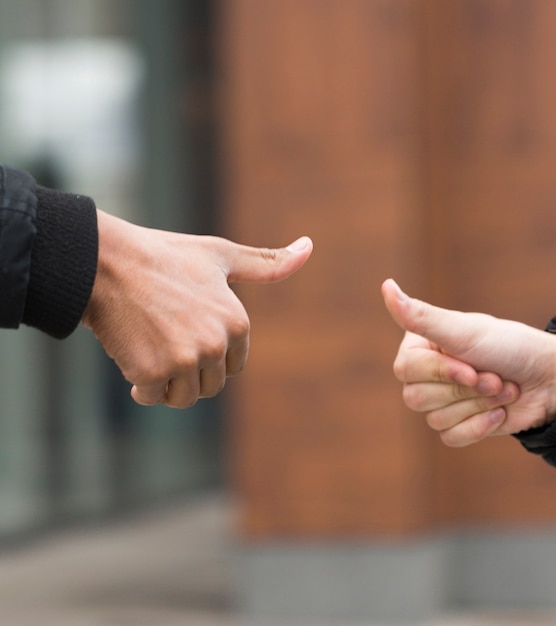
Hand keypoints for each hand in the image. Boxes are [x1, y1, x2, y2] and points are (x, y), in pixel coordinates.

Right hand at [83, 210, 312, 407]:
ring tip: (151, 348)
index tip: (188, 328)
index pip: (234, 365)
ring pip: (185, 397)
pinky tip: (133, 357)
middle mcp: (217, 344)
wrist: (108, 262)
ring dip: (168, 383)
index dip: (210, 353)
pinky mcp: (153, 373)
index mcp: (237, 323)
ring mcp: (185, 360)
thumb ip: (267, 263)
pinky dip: (142, 387)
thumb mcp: (221, 255)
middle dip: (190, 372)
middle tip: (165, 337)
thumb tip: (309, 246)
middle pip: (211, 385)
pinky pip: (153, 398)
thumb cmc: (165, 257)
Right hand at [381, 279, 555, 446]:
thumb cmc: (508, 346)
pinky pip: (450, 438)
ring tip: (501, 389)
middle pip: (415, 399)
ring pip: (434, 420)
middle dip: (463, 391)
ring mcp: (440, 402)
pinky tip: (498, 413)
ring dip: (477, 405)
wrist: (551, 379)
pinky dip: (479, 427)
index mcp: (420, 347)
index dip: (440, 372)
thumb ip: (421, 315)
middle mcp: (425, 374)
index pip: (405, 370)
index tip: (471, 365)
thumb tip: (385, 286)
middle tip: (493, 375)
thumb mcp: (463, 331)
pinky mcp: (457, 426)